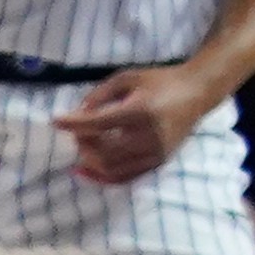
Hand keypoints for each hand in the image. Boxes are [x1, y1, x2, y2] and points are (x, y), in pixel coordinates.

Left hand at [56, 65, 220, 185]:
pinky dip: (103, 176)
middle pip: (103, 151)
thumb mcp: (129, 77)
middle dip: (83, 144)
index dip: (75, 123)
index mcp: (141, 110)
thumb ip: (101, 94)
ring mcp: (155, 152)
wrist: (197, 92)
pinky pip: (125, 177)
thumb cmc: (161, 81)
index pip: (100, 123)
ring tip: (84, 148)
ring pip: (112, 168)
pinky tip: (87, 170)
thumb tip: (78, 113)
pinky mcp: (158, 162)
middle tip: (77, 133)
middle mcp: (149, 135)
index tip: (57, 121)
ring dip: (90, 161)